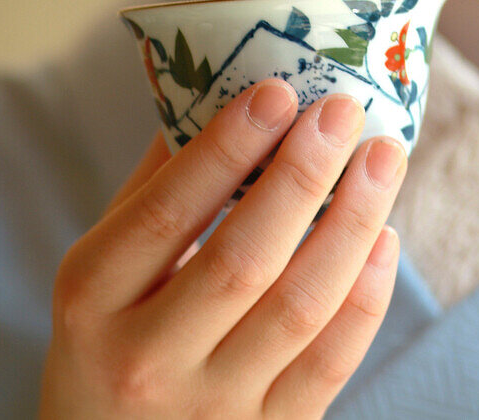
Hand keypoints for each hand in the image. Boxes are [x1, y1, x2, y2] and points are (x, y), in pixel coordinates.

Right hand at [38, 79, 406, 418]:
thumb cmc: (108, 336)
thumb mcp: (103, 263)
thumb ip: (156, 185)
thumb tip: (221, 90)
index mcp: (93, 299)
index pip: (167, 212)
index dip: (227, 148)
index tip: (278, 90)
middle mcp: (147, 361)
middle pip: (242, 260)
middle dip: (302, 176)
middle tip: (343, 111)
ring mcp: (211, 408)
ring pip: (299, 309)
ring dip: (351, 224)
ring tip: (381, 159)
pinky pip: (330, 364)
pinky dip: (366, 295)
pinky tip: (384, 235)